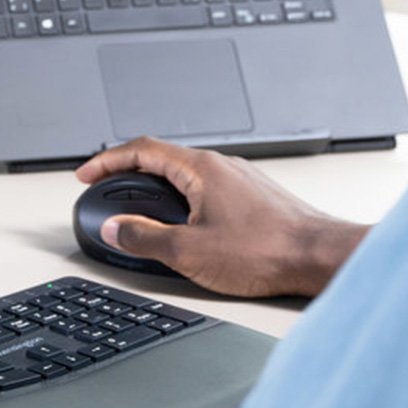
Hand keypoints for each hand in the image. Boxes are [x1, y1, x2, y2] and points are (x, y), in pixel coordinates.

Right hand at [75, 137, 369, 296]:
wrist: (320, 257)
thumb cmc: (265, 251)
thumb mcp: (188, 251)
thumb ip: (143, 237)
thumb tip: (115, 228)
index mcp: (201, 170)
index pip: (141, 150)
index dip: (107, 160)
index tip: (86, 172)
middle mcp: (221, 166)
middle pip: (161, 158)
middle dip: (127, 173)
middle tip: (106, 189)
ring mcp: (238, 180)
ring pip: (184, 174)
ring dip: (154, 187)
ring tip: (138, 209)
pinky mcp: (251, 197)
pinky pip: (204, 188)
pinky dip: (180, 198)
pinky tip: (181, 222)